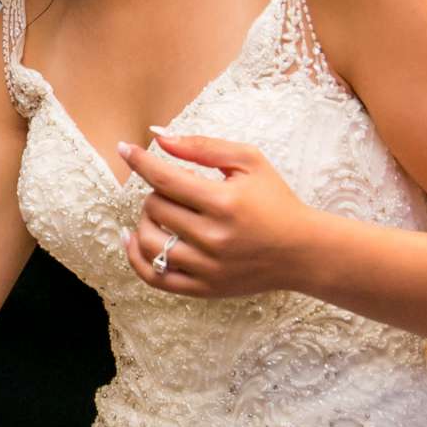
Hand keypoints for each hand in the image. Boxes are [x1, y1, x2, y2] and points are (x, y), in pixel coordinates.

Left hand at [115, 131, 322, 297]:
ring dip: (147, 220)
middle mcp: (213, 237)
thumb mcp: (249, 161)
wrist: (303, 251)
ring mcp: (206, 267)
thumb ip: (203, 146)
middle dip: (158, 191)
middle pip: (155, 207)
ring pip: (149, 241)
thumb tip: (159, 137)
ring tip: (163, 211)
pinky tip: (135, 238)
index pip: (165, 179)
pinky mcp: (203, 288)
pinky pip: (154, 277)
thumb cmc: (276, 200)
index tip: (124, 148)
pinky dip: (136, 257)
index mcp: (224, 202)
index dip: (140, 161)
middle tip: (180, 188)